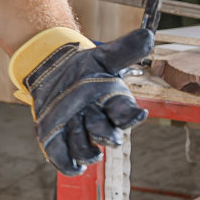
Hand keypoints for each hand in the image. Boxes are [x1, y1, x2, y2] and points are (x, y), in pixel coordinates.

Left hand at [20, 28, 151, 175]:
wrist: (52, 71)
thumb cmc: (84, 68)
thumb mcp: (103, 56)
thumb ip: (125, 50)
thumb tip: (148, 35)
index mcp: (114, 103)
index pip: (127, 114)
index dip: (131, 116)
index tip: (136, 115)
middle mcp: (100, 121)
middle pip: (107, 135)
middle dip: (104, 134)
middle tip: (97, 127)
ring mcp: (79, 132)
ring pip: (87, 152)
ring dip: (83, 149)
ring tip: (74, 133)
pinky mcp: (59, 142)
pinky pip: (65, 161)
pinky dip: (66, 164)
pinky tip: (68, 163)